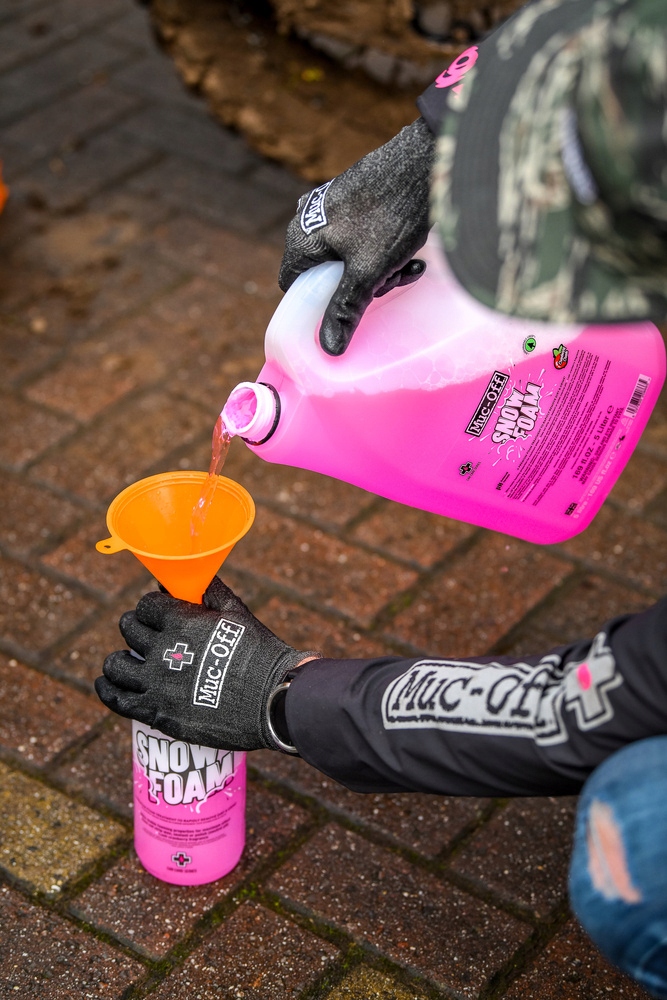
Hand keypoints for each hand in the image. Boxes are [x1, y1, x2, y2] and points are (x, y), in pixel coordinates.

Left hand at [95, 577, 318, 751]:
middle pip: (129, 629)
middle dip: (137, 628)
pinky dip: (107, 688)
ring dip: (119, 659)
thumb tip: (191, 574)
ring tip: (126, 660)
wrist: (272, 699)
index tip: (157, 613)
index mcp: (181, 621)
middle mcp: (163, 651)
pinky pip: (116, 699)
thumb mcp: (237, 612)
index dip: (151, 608)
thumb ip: (210, 591)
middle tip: (146, 635)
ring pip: (115, 665)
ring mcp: (157, 683)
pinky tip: (107, 683)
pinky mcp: (157, 712)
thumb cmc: (259, 653)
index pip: (146, 606)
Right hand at [279, 117, 435, 355]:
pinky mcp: (356, 198)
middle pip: (326, 273)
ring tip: (408, 264)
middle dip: (361, 286)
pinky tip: (412, 250)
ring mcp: (332, 206)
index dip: (319, 303)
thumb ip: (345, 310)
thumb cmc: (392, 215)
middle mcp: (309, 219)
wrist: (426, 158)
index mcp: (301, 238)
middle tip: (389, 282)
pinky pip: (362, 237)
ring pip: (349, 257)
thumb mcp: (368, 272)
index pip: (294, 285)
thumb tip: (330, 349)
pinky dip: (385, 250)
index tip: (349, 306)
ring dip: (379, 270)